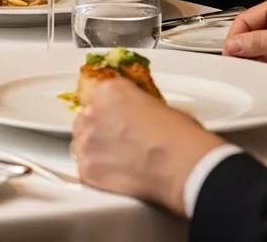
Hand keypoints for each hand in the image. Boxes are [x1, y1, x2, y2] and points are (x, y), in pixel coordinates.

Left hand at [72, 77, 222, 214]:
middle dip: (99, 129)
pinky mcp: (87, 168)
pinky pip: (84, 169)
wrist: (185, 166)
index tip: (115, 120)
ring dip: (95, 150)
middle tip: (118, 142)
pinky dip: (96, 173)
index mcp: (110, 90)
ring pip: (82, 143)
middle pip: (86, 117)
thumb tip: (135, 115)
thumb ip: (135, 106)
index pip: (98, 95)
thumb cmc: (181, 136)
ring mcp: (87, 140)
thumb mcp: (158, 106)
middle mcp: (93, 110)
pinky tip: (115, 176)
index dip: (109, 110)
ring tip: (118, 161)